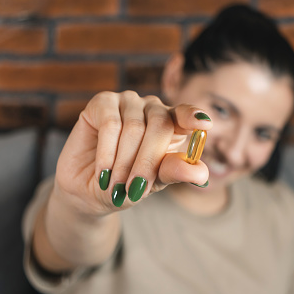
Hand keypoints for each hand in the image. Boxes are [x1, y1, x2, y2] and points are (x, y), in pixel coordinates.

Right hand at [53, 90, 212, 216]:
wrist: (88, 192)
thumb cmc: (126, 185)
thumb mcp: (152, 184)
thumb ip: (174, 173)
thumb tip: (201, 173)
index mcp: (172, 126)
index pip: (186, 115)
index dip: (193, 117)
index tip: (205, 124)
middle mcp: (153, 108)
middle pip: (160, 125)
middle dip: (147, 162)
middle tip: (135, 189)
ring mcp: (128, 102)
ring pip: (134, 127)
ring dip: (124, 162)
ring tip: (115, 186)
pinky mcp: (103, 102)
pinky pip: (110, 124)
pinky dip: (107, 152)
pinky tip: (104, 173)